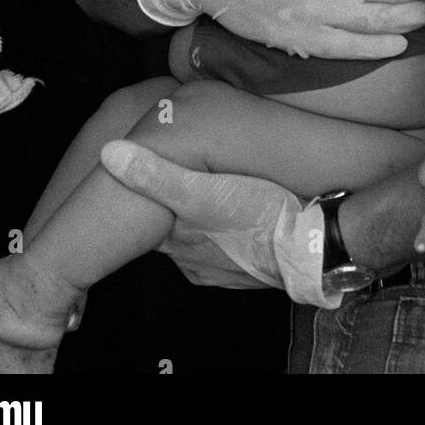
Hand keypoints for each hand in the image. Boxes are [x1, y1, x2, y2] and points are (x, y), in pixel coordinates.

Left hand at [100, 140, 340, 306]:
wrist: (316, 248)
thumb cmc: (258, 215)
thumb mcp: (203, 191)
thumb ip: (156, 174)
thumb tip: (108, 154)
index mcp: (178, 242)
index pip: (152, 216)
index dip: (154, 192)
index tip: (162, 168)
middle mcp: (196, 263)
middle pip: (180, 226)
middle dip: (187, 202)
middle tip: (200, 175)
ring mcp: (227, 270)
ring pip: (210, 235)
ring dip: (216, 215)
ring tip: (228, 187)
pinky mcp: (256, 270)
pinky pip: (238, 245)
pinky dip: (241, 228)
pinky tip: (253, 208)